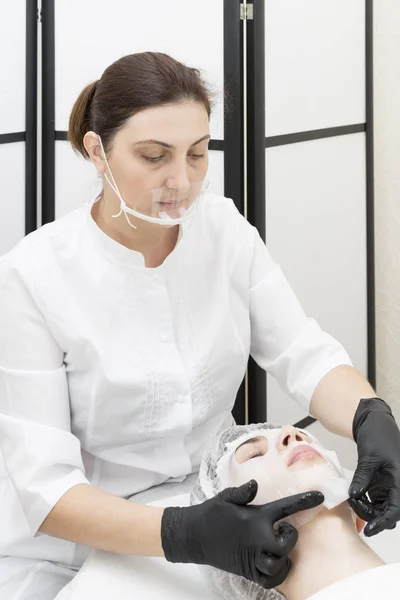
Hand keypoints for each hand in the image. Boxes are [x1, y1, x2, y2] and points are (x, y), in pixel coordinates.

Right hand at [161, 479, 323, 588]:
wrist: (193, 535)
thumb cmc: (212, 513)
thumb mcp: (227, 497)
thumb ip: (244, 492)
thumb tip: (255, 484)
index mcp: (255, 518)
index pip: (286, 508)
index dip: (305, 501)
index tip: (320, 497)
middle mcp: (256, 538)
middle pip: (286, 543)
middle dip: (290, 537)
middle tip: (285, 530)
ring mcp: (251, 557)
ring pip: (278, 563)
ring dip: (283, 556)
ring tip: (279, 546)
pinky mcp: (246, 570)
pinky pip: (269, 579)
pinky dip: (277, 574)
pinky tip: (276, 563)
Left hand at [348, 397, 399, 536]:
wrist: (374, 423)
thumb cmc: (377, 436)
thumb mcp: (369, 457)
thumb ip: (362, 477)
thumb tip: (353, 495)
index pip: (396, 510)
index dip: (383, 522)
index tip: (369, 529)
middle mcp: (399, 486)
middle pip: (390, 512)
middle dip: (372, 515)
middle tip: (354, 505)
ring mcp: (390, 487)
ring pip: (382, 509)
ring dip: (368, 509)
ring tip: (353, 500)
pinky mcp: (382, 485)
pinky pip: (375, 502)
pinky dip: (365, 503)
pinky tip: (355, 496)